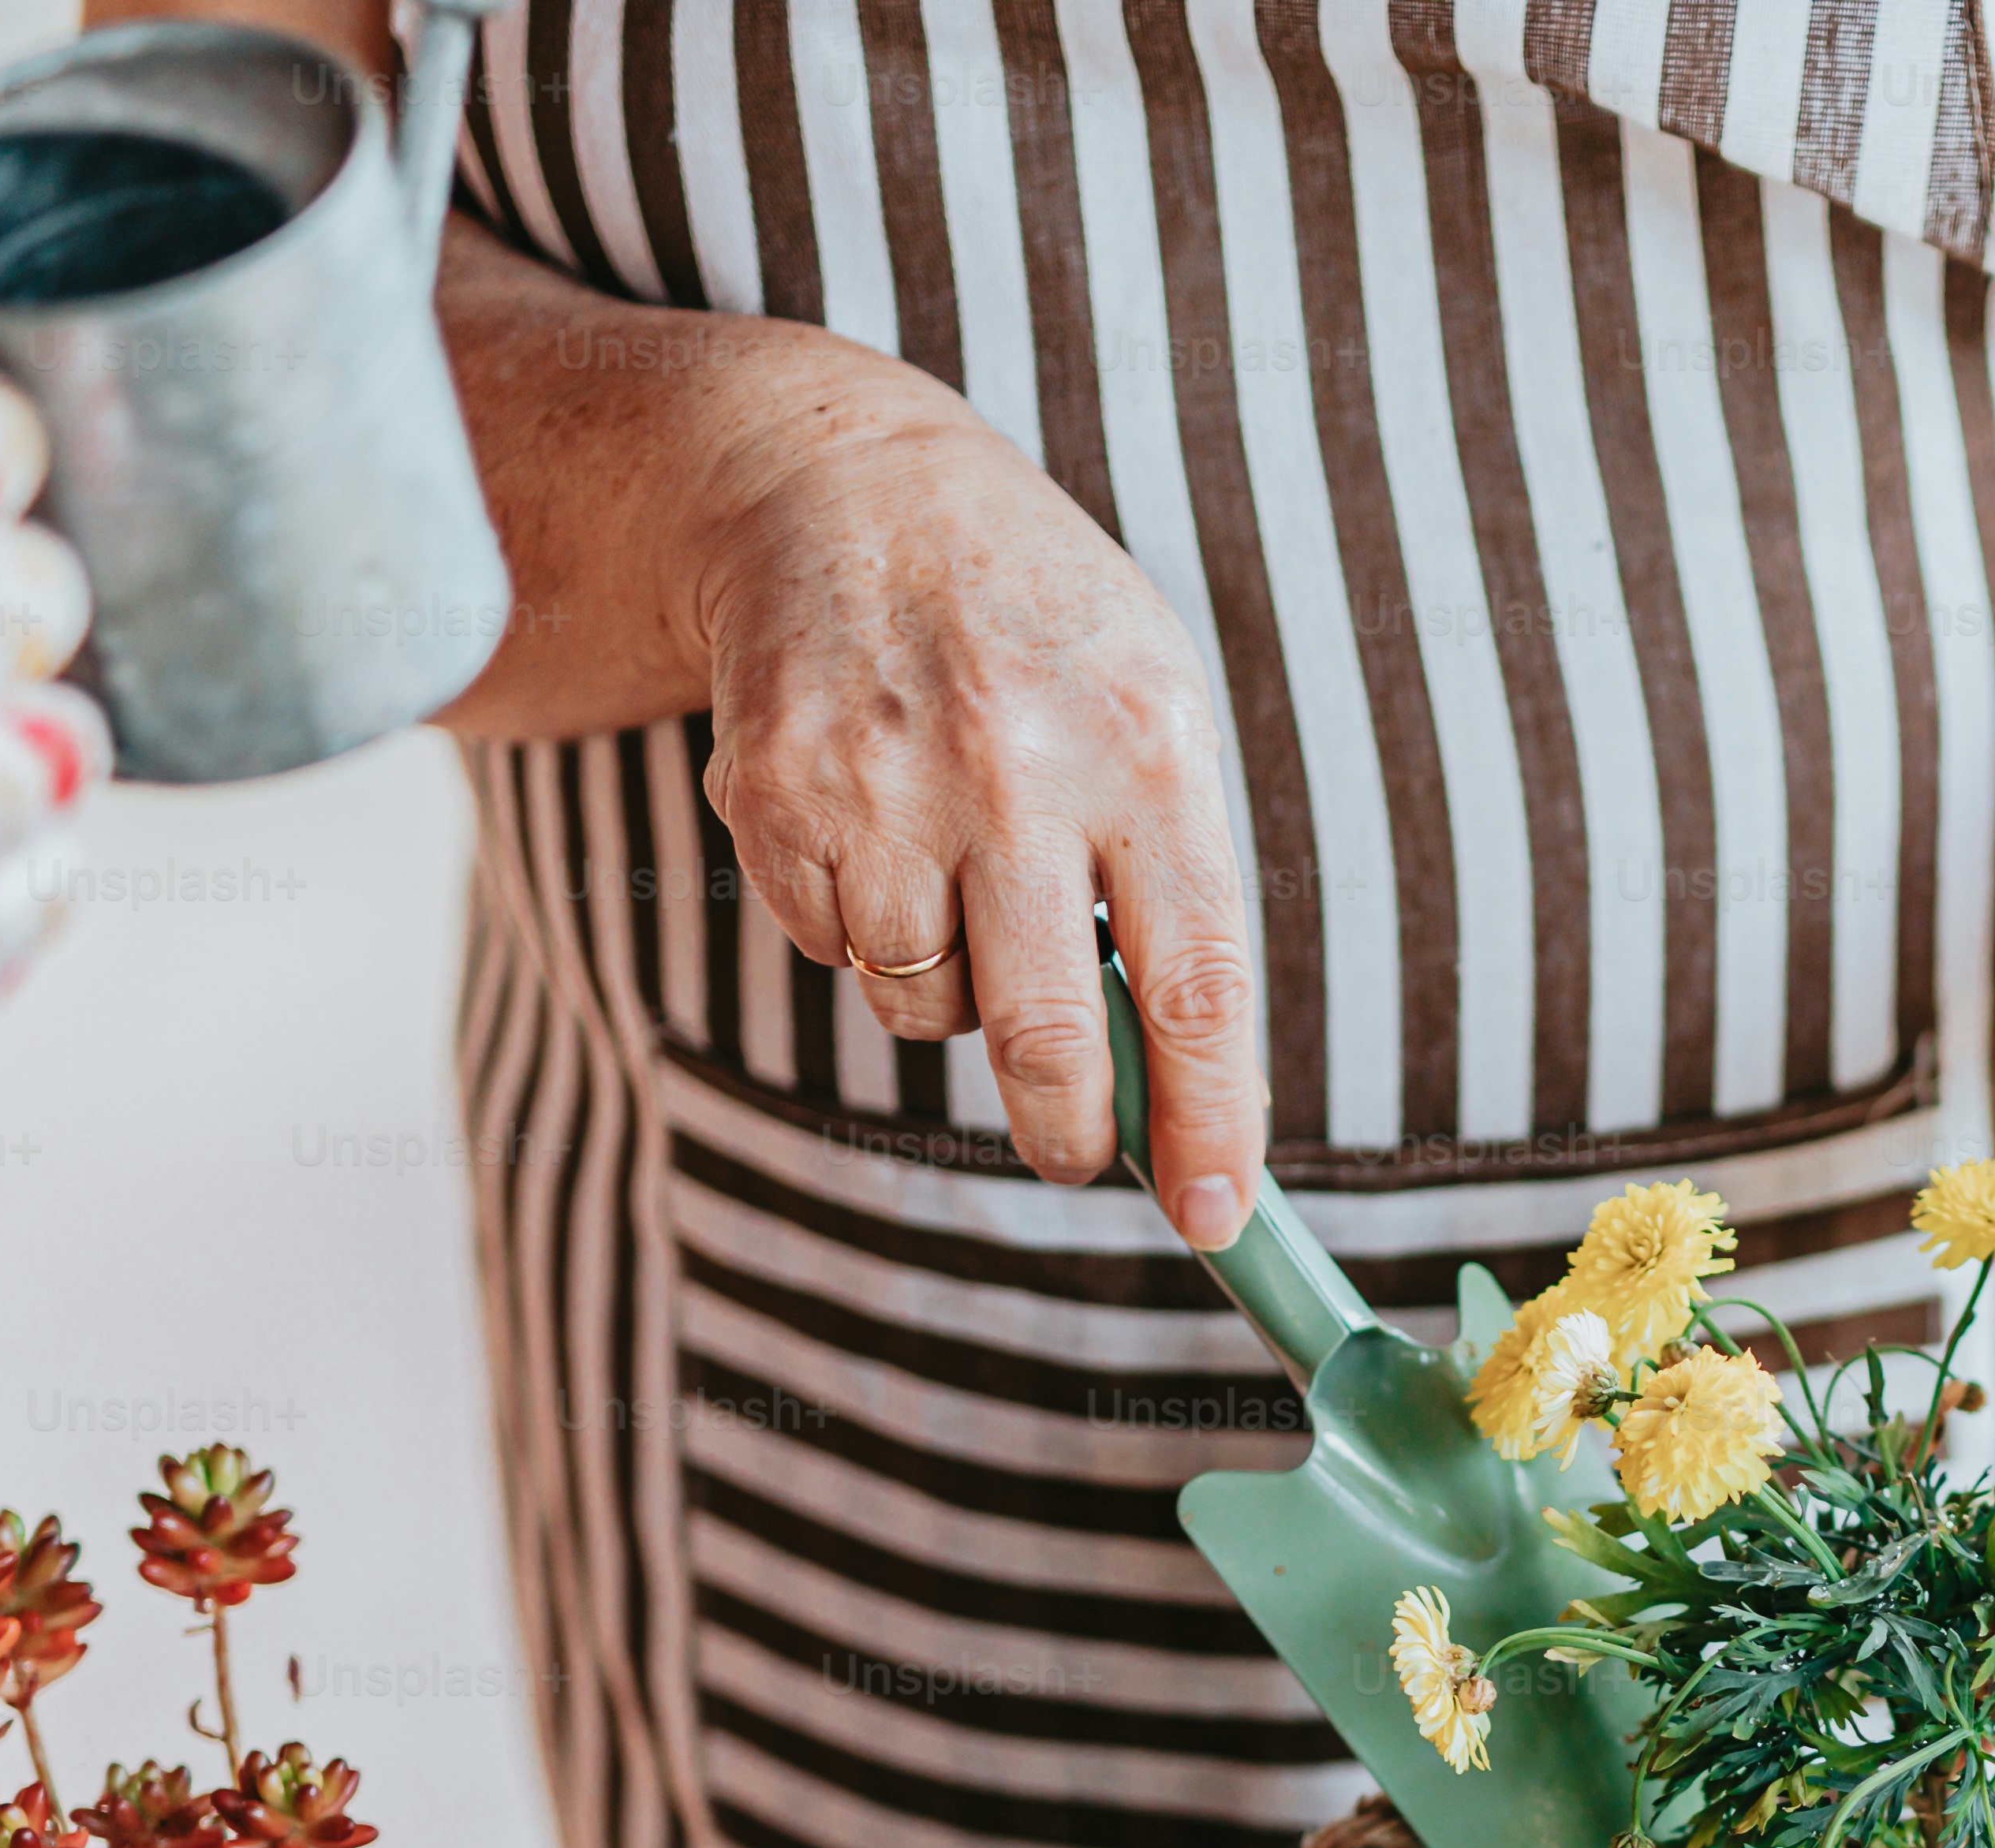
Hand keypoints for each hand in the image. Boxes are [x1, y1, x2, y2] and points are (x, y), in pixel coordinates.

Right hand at [680, 371, 1263, 1244]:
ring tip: (956, 869)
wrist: (839, 483)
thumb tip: (1182, 1092)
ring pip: (927, 1009)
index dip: (1211, 1123)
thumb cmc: (1034, 628)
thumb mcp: (1151, 707)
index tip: (1219, 1218)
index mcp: (1149, 745)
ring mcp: (885, 782)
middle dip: (1070, 1131)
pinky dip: (865, 929)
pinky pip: (835, 952)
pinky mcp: (775, 797)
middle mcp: (1018, 765)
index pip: (1197, 987)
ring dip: (953, 992)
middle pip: (1049, 1039)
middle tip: (1076, 1151)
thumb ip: (1176, 886)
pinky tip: (872, 821)